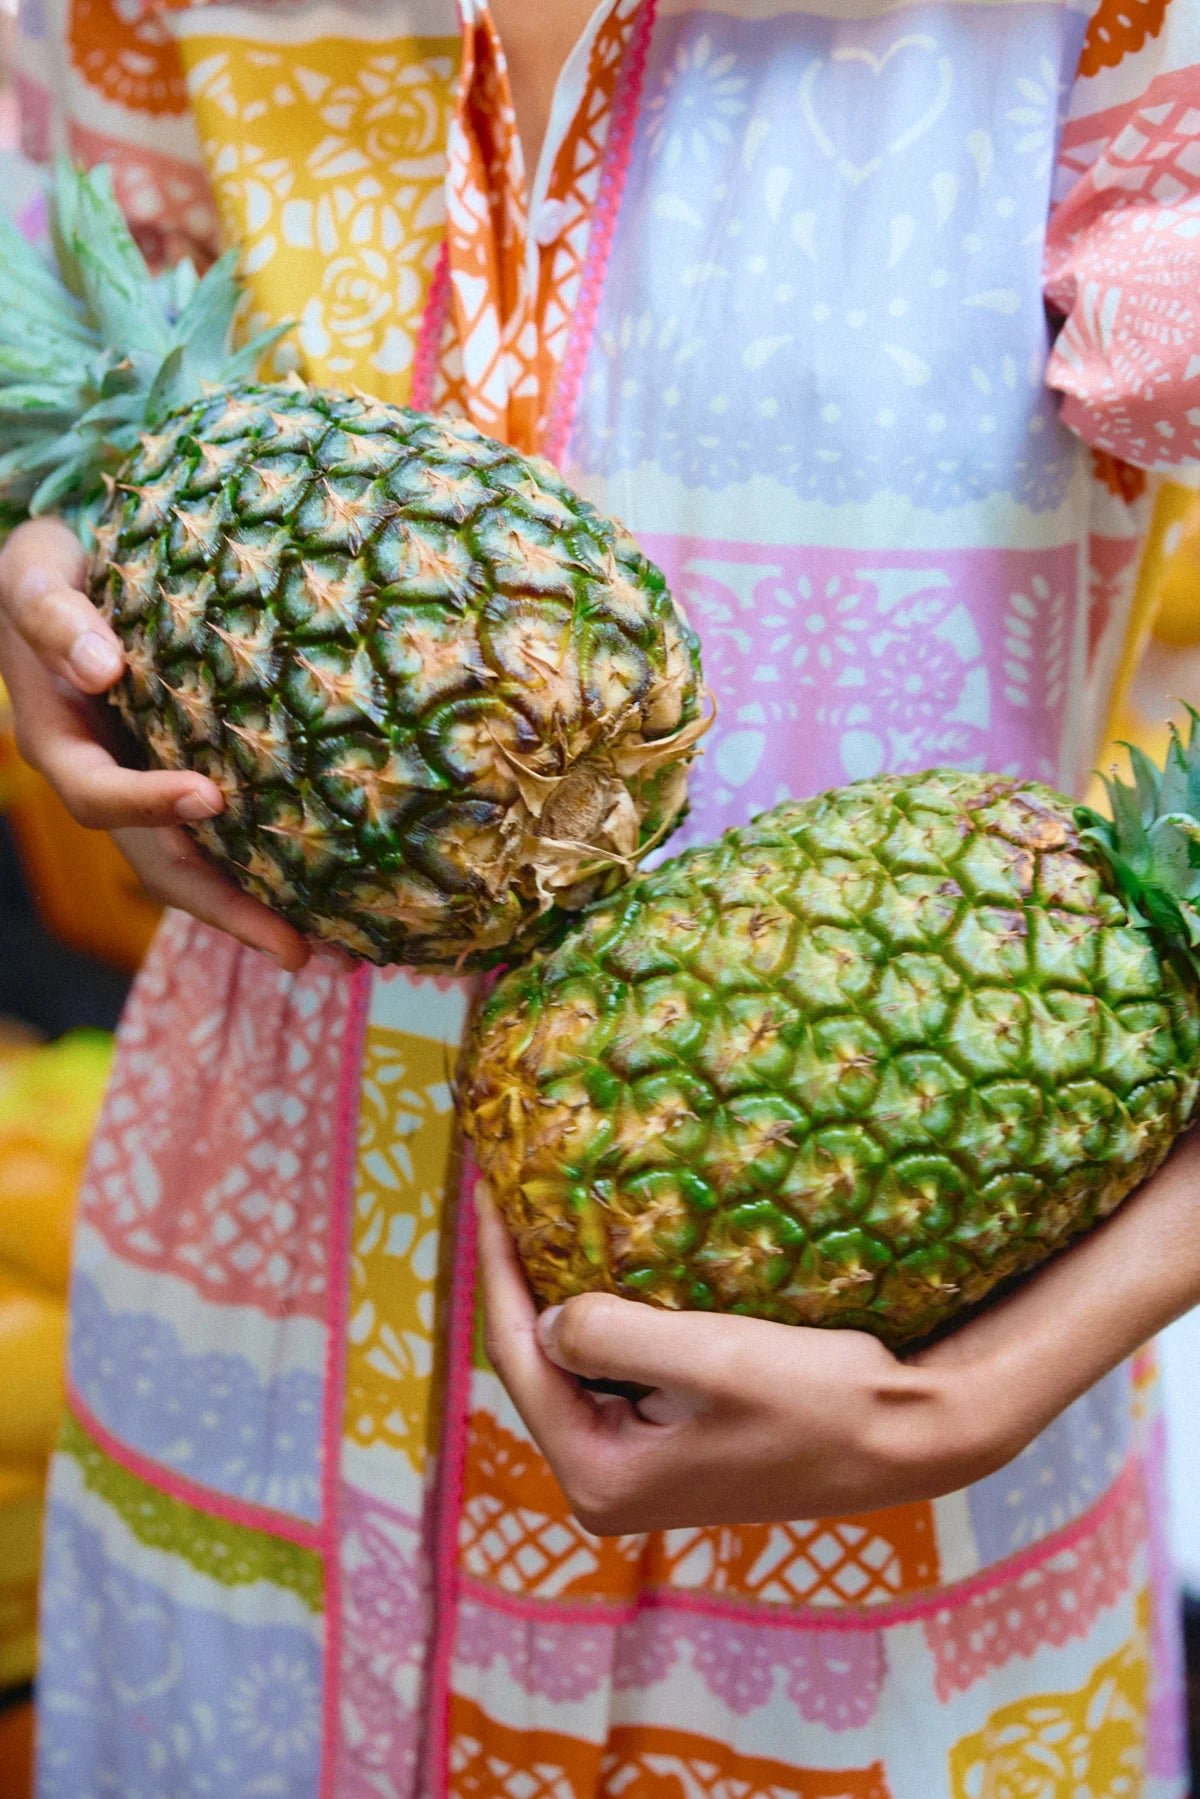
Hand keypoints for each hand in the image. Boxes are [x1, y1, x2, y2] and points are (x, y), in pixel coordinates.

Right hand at [0, 517, 307, 969]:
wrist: (57, 587)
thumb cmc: (48, 574)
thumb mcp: (34, 578)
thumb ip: (55, 619)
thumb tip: (104, 668)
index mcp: (62, 746)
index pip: (99, 794)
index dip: (147, 803)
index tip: (207, 798)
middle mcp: (107, 785)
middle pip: (163, 866)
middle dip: (227, 910)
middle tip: (298, 950)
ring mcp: (149, 794)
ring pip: (201, 872)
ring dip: (263, 917)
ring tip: (338, 955)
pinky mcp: (188, 788)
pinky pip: (229, 846)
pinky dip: (275, 878)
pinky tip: (337, 905)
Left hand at [477, 1188, 1010, 1534]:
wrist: (912, 1435)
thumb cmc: (818, 1398)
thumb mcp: (709, 1359)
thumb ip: (612, 1337)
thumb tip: (548, 1318)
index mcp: (599, 1476)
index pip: (522, 1358)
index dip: (498, 1269)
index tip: (488, 1189)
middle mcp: (608, 1484)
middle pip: (540, 1365)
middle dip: (524, 1281)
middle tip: (511, 1194)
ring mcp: (642, 1469)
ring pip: (579, 1366)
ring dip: (566, 1295)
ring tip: (546, 1217)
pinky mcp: (675, 1447)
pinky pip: (619, 1373)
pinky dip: (610, 1318)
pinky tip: (610, 1263)